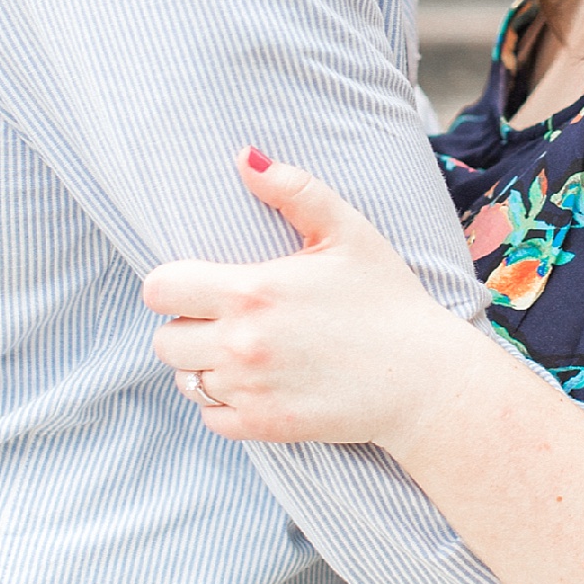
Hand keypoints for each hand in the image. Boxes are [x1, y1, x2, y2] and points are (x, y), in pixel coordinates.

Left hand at [141, 149, 470, 442]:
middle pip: (164, 340)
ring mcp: (250, 391)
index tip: (201, 285)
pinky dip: (224, 403)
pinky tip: (257, 383)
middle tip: (228, 319)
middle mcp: (240, 345)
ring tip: (243, 350)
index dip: (174, 285)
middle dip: (187, 326)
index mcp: (251, 292)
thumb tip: (244, 157)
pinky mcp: (263, 427)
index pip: (160, 290)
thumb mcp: (347, 232)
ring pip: (185, 380)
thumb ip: (293, 188)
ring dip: (204, 365)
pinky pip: (210, 417)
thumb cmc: (387, 299)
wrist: (423, 379)